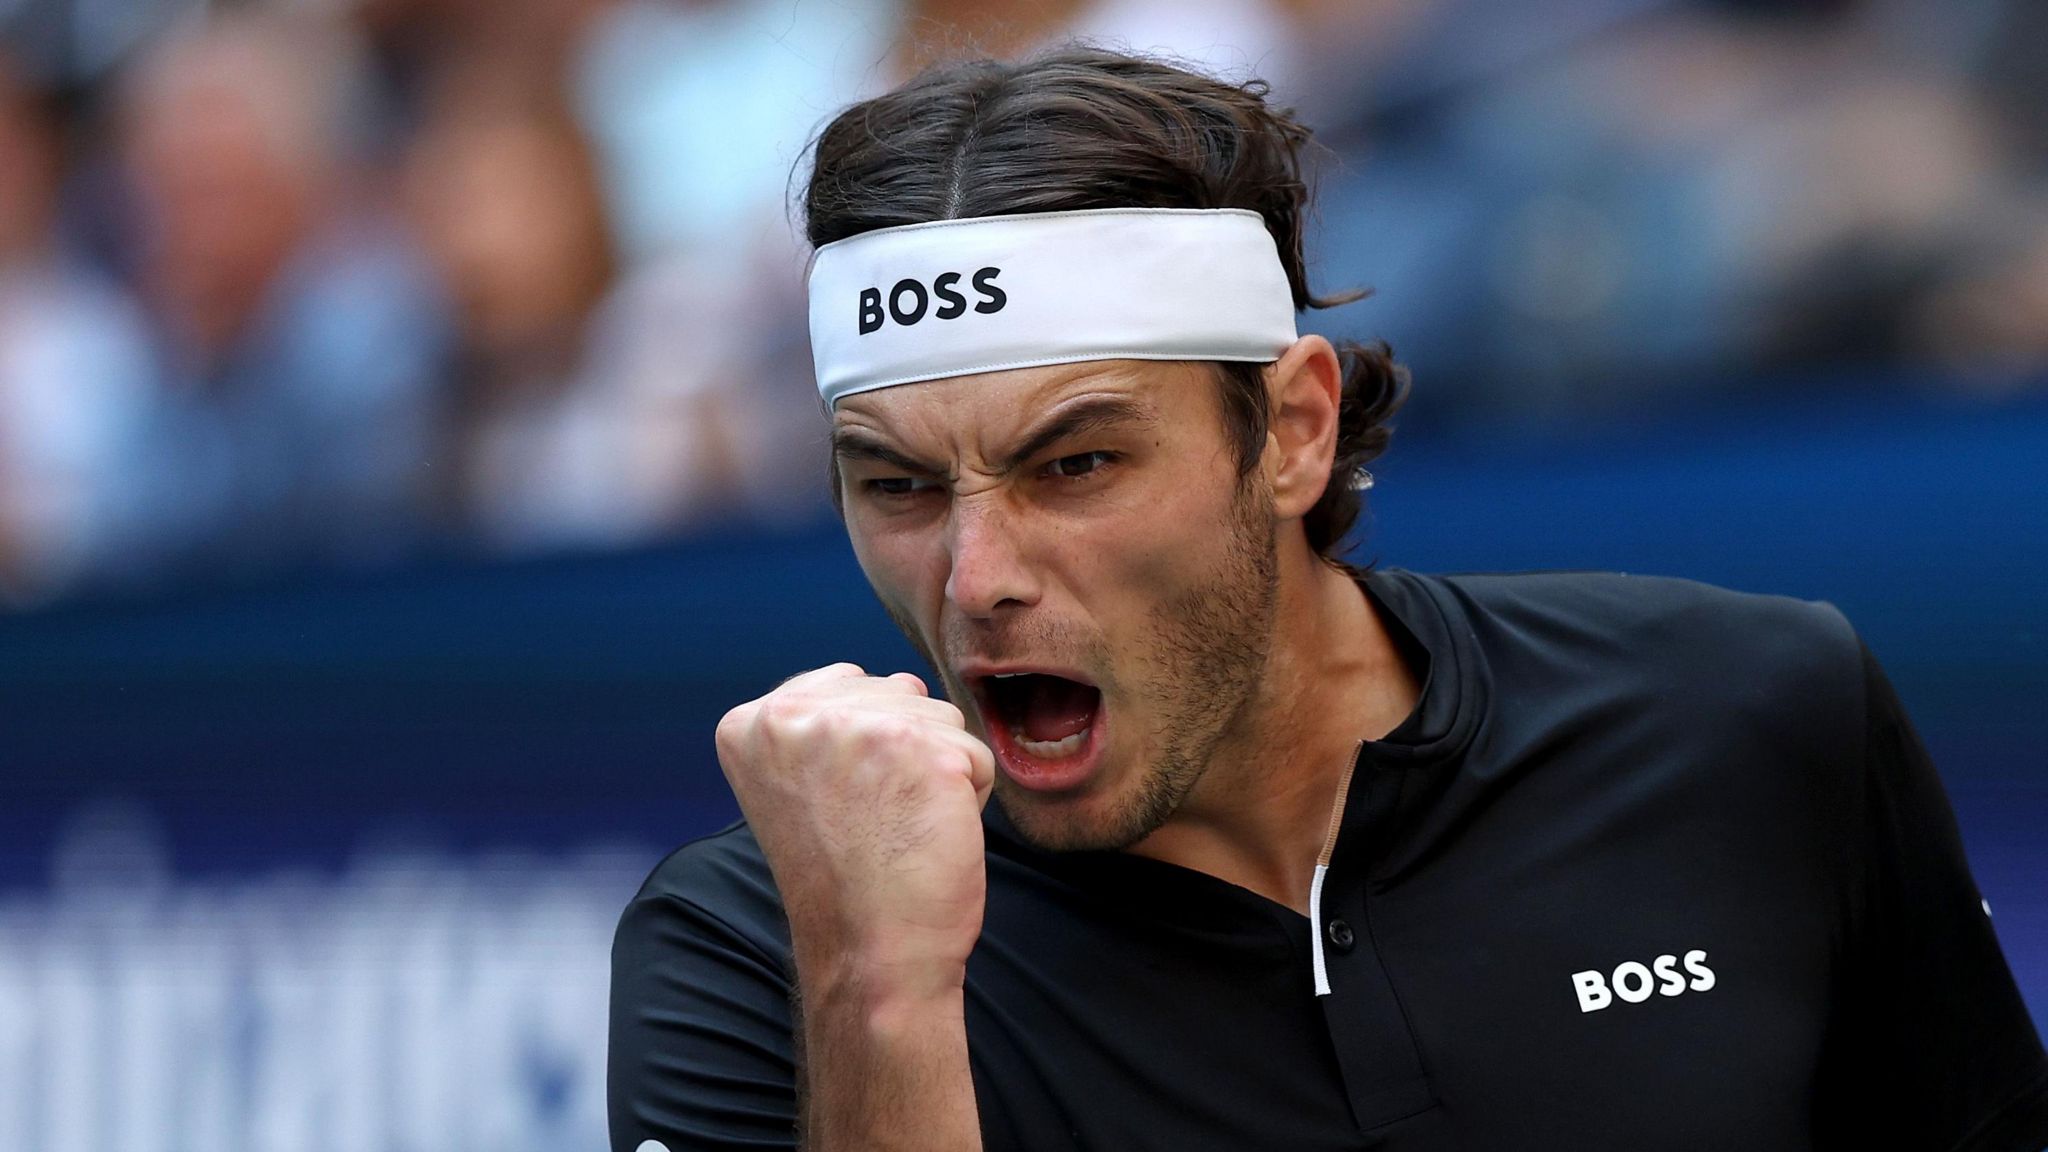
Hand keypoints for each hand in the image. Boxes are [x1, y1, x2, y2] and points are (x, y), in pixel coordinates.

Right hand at [715, 663, 995, 1000]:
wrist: (869, 954)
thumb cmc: (842, 879)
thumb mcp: (797, 782)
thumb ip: (826, 725)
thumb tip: (898, 684)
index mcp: (752, 722)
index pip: (848, 685)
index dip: (864, 749)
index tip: (841, 806)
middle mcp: (797, 715)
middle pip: (898, 694)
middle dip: (904, 755)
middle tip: (872, 822)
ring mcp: (862, 728)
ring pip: (940, 718)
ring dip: (938, 772)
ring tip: (899, 826)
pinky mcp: (925, 751)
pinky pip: (975, 754)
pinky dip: (969, 798)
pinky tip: (929, 834)